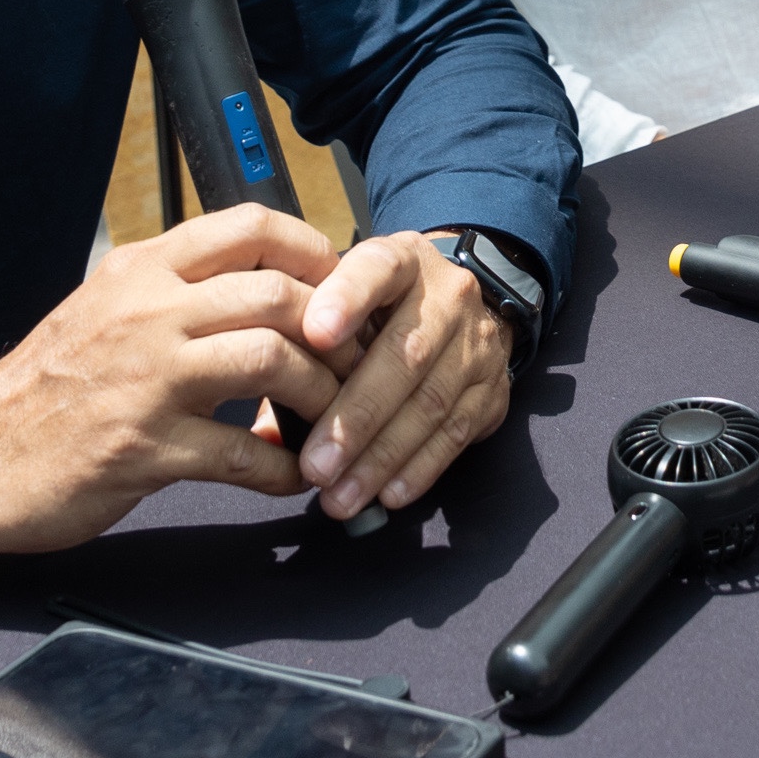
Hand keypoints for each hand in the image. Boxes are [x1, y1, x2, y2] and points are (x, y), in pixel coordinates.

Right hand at [0, 203, 345, 555]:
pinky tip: (291, 476)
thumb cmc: (49, 384)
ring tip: (330, 418)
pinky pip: (241, 455)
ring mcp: (147, 380)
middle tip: (352, 364)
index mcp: (142, 269)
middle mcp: (147, 311)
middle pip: (278, 294)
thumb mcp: (105, 306)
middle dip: (333, 332)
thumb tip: (260, 283)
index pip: (249, 227)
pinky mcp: (143, 449)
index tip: (341, 287)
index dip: (313, 252)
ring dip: (320, 395)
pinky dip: (282, 468)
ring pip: (271, 361)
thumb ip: (174, 289)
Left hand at [295, 232, 518, 520]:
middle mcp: (448, 294)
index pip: (376, 269)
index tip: (313, 334)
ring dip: (382, 458)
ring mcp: (477, 342)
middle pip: (404, 354)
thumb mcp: (342, 303)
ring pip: (431, 402)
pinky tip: (387, 495)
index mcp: (400, 260)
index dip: (347, 299)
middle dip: (356, 416)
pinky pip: (457, 433)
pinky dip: (420, 469)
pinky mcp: (493, 387)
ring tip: (339, 497)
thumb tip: (264, 433)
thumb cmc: (375, 312)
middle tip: (316, 466)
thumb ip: (301, 351)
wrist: (456, 305)